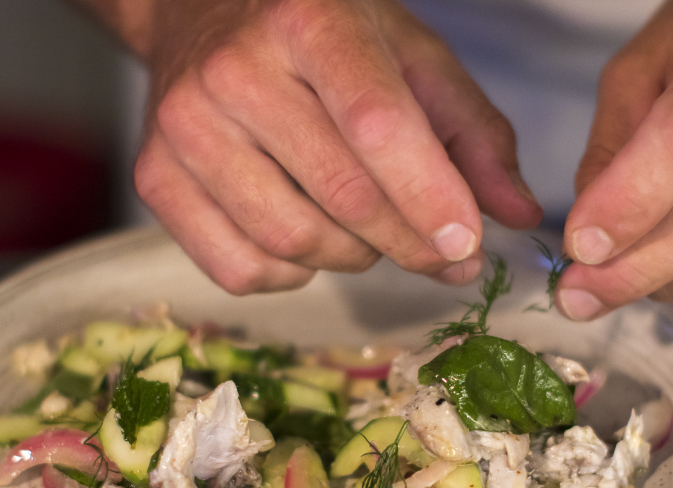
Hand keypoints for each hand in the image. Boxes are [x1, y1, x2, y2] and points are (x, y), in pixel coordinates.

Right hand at [84, 0, 540, 293]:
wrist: (202, 15)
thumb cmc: (321, 37)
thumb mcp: (409, 59)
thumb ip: (471, 134)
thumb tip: (517, 214)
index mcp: (309, 21)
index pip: (376, 125)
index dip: (428, 196)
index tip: (467, 244)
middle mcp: (235, 71)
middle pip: (340, 197)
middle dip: (408, 243)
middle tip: (442, 253)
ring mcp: (184, 128)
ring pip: (292, 242)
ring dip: (352, 257)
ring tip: (368, 230)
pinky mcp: (155, 177)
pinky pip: (240, 269)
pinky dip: (292, 275)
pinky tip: (309, 237)